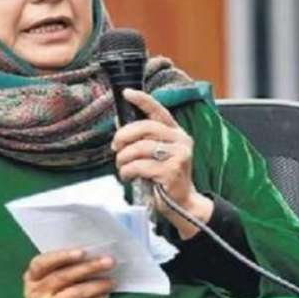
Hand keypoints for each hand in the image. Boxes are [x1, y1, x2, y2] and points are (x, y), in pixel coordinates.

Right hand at [15, 249, 115, 297]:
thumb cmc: (52, 291)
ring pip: (73, 294)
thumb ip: (63, 265)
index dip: (61, 256)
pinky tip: (105, 294)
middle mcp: (36, 293)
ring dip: (95, 286)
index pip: (41, 263)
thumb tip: (93, 253)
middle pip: (62, 277)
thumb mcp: (49, 277)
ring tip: (111, 280)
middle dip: (88, 267)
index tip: (83, 252)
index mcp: (32, 277)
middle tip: (109, 261)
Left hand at [111, 89, 212, 238]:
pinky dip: (128, 171)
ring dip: (124, 158)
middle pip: (145, 127)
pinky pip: (140, 165)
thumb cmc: (165, 177)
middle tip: (115, 147)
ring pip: (140, 148)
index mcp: (176, 132)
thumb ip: (141, 139)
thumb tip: (118, 121)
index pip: (158, 110)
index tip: (127, 93)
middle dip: (124, 135)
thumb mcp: (155, 154)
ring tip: (122, 167)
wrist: (182, 204)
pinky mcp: (172, 171)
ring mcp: (178, 155)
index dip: (142, 100)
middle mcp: (180, 140)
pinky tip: (127, 176)